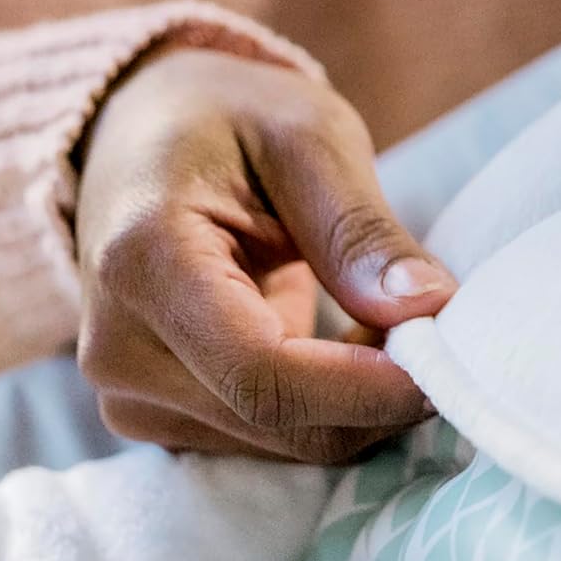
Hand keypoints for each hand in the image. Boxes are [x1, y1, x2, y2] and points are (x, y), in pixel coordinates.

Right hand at [75, 48, 456, 462]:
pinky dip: (332, 404)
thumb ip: (361, 229)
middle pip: (278, 420)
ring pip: (283, 441)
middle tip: (445, 330)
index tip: (445, 358)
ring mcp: (129, 393)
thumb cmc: (232, 118)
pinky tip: (354, 342)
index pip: (263, 372)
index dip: (365, 385)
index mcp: (145, 263)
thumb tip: (430, 307)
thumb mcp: (310, 138)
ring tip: (391, 316)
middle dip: (379, 392)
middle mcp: (115, 349)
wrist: (145, 130)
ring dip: (361, 399)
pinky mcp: (157, 415)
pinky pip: (269, 438)